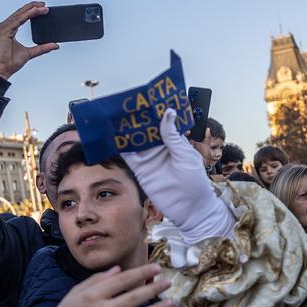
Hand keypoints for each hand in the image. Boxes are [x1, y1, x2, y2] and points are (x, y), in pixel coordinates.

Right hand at [0, 1, 58, 79]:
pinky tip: (35, 11)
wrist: (0, 71)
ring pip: (20, 14)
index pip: (20, 17)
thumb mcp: (29, 53)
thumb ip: (42, 48)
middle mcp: (4, 27)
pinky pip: (18, 20)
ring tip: (43, 7)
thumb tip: (54, 45)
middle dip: (32, 7)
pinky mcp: (4, 30)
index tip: (42, 8)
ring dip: (32, 9)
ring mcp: (3, 28)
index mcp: (8, 30)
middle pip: (20, 13)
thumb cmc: (8, 63)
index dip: (31, 11)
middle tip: (44, 4)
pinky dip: (27, 15)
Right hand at [50, 263, 171, 306]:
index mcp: (93, 296)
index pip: (122, 281)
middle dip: (153, 289)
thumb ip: (98, 280)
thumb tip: (119, 270)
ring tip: (169, 303)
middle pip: (133, 298)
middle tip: (168, 283)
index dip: (141, 273)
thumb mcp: (77, 291)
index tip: (156, 267)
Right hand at [121, 110, 235, 245]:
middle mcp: (160, 147)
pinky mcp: (140, 170)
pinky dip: (119, 146)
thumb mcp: (185, 155)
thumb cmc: (195, 182)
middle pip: (145, 129)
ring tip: (114, 115)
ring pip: (135, 140)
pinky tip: (111, 135)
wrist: (190, 209)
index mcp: (174, 140)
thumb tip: (167, 112)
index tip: (145, 97)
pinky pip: (128, 156)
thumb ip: (172, 136)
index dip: (154, 110)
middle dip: (136, 117)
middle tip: (123, 103)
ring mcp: (149, 158)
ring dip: (125, 129)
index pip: (162, 121)